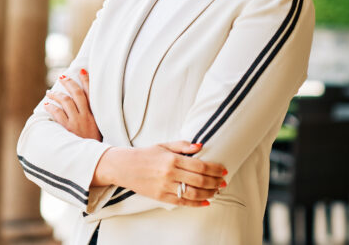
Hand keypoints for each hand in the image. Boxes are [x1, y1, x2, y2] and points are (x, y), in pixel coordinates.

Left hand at [44, 69, 101, 141]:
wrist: (94, 159)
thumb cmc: (95, 145)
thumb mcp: (99, 130)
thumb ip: (93, 119)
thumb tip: (83, 109)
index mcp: (96, 115)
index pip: (91, 93)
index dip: (87, 80)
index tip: (82, 71)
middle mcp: (87, 116)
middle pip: (77, 94)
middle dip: (69, 83)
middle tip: (62, 77)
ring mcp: (77, 122)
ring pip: (66, 101)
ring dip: (56, 94)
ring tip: (50, 93)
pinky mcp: (68, 129)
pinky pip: (58, 114)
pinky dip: (51, 107)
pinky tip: (47, 105)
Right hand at [94, 141, 226, 206]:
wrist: (124, 167)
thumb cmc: (145, 154)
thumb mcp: (163, 145)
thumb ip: (182, 145)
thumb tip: (200, 146)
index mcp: (171, 159)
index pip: (200, 166)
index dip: (214, 169)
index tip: (223, 170)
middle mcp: (169, 173)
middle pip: (199, 180)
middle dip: (215, 182)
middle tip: (224, 182)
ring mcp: (165, 187)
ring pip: (193, 193)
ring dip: (208, 193)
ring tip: (216, 191)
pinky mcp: (161, 197)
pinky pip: (182, 202)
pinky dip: (196, 203)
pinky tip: (205, 201)